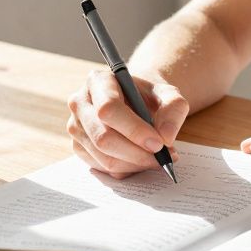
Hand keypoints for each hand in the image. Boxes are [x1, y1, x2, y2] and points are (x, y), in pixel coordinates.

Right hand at [66, 70, 189, 178]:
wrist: (137, 103)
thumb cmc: (150, 97)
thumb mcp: (169, 95)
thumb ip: (174, 109)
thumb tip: (165, 137)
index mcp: (98, 81)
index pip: (108, 108)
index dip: (134, 129)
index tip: (158, 143)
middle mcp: (80, 103)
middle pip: (103, 137)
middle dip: (137, 153)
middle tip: (163, 157)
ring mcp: (76, 127)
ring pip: (104, 157)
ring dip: (136, 163)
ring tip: (158, 158)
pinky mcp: (79, 147)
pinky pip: (103, 168)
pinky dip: (128, 169)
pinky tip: (142, 160)